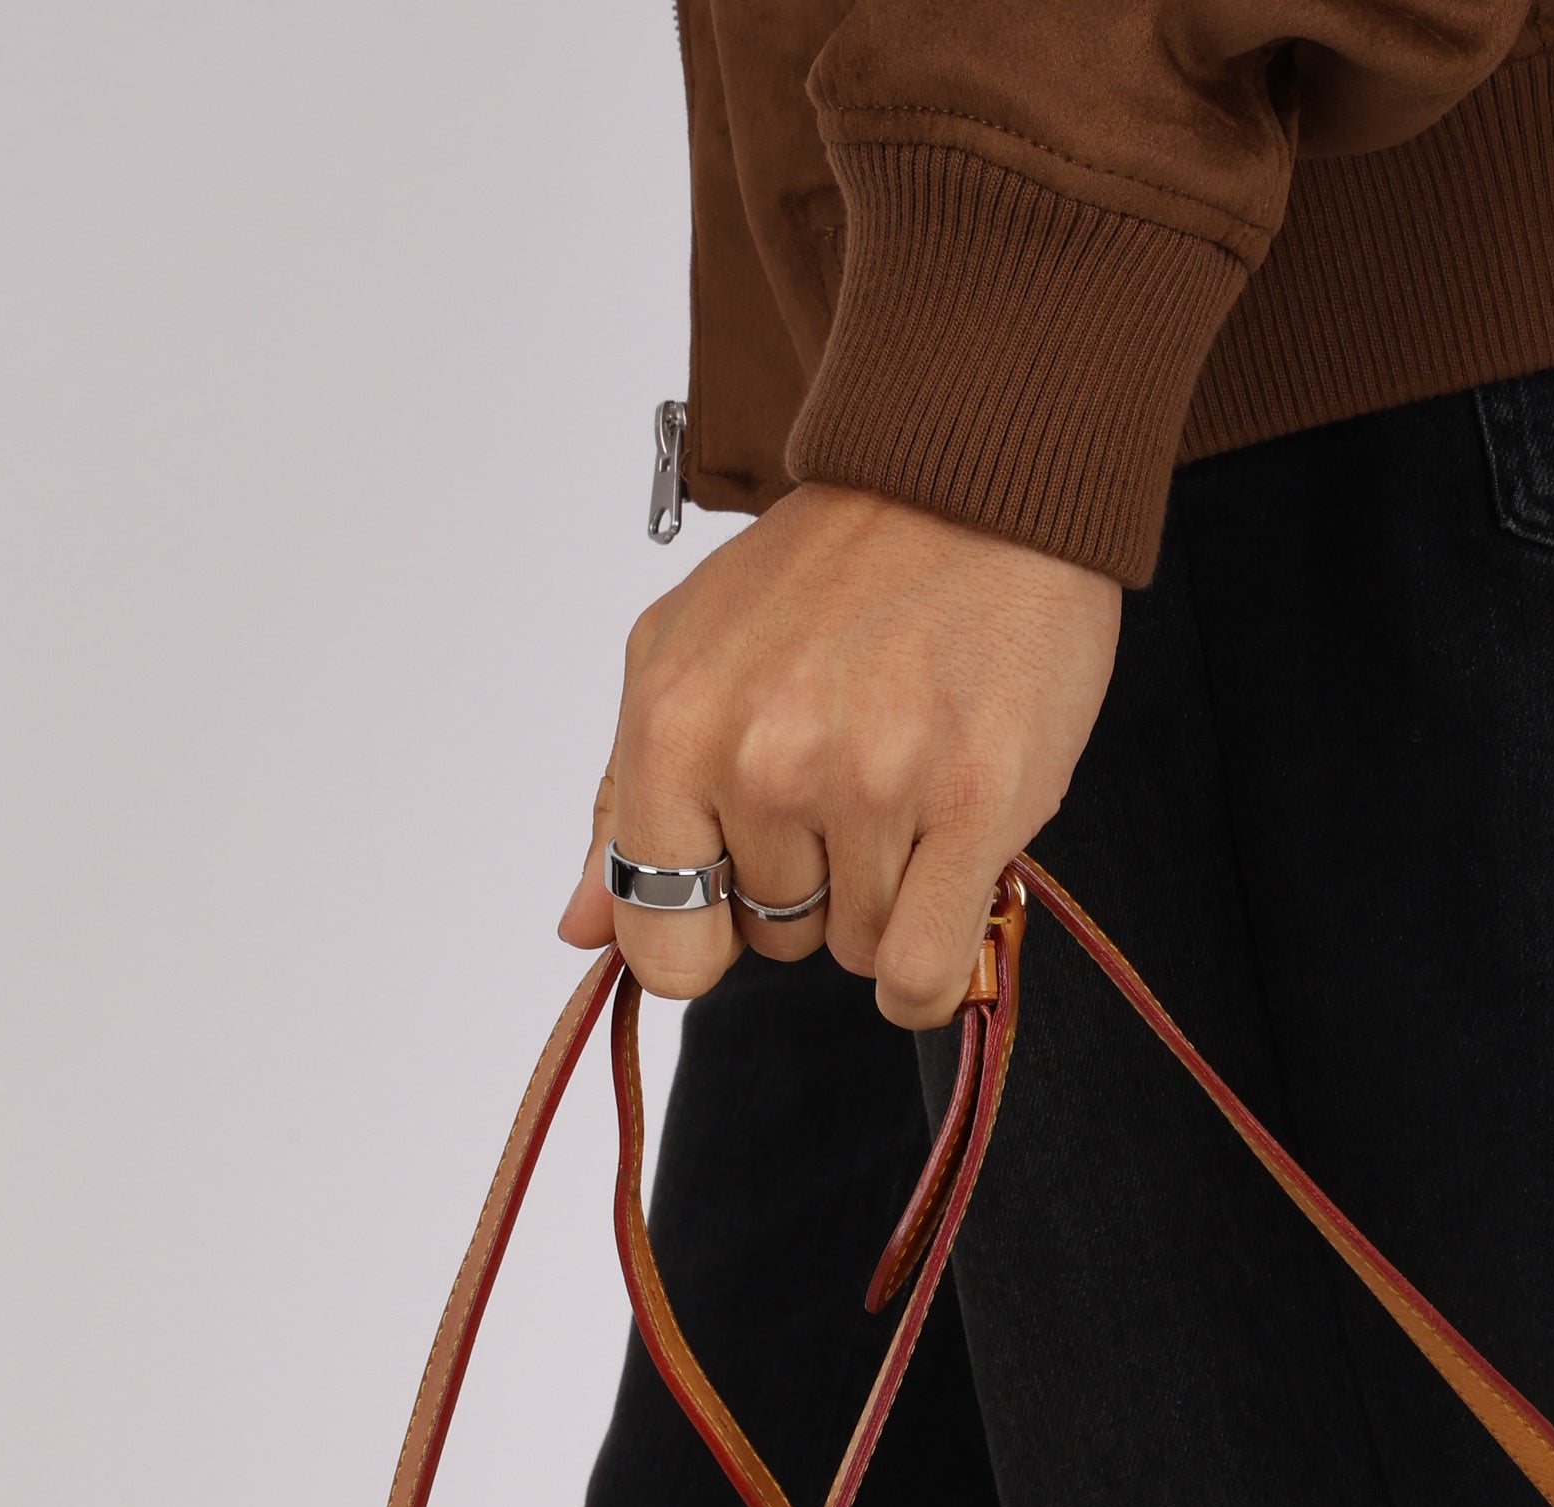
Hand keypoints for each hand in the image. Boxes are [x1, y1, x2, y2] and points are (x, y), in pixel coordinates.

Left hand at [559, 484, 1121, 1026]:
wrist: (973, 487)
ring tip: (908, 785)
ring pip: (858, 949)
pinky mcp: (972, 805)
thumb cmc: (831, 578)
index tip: (743, 887)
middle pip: (772, 940)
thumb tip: (580, 929)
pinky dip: (932, 961)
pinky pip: (924, 971)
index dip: (705, 933)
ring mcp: (870, 784)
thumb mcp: (687, 659)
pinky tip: (945, 887)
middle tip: (850, 779)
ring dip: (886, 895)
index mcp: (676, 725)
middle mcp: (763, 759)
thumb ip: (627, 800)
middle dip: (811, 885)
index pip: (659, 940)